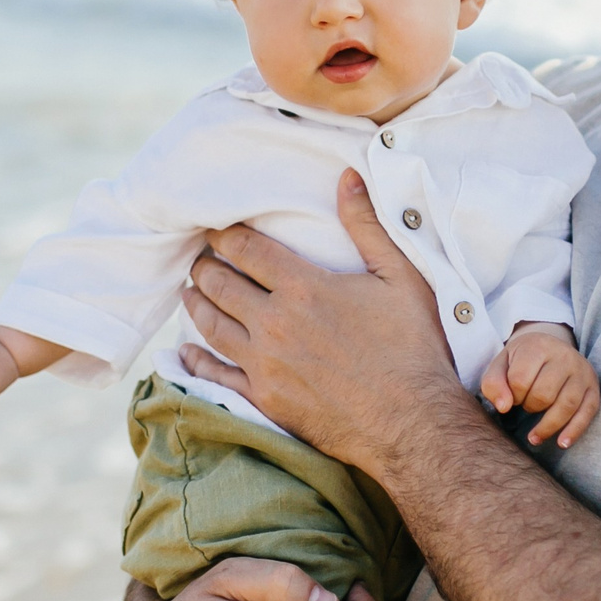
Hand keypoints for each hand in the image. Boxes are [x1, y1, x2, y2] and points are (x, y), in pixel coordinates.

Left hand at [176, 169, 465, 467]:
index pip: (246, 248)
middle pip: (219, 284)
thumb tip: (347, 176)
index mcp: (304, 287)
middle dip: (205, 266)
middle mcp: (274, 323)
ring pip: (210, 326)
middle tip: (201, 258)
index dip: (225, 234)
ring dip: (196, 304)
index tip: (216, 228)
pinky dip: (196, 361)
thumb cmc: (413, 348)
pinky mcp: (264, 399)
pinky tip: (187, 353)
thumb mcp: (401, 278)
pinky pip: (216, 376)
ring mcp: (264, 364)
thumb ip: (368, 226)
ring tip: (191, 292)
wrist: (412, 423)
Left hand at [480, 323, 599, 447]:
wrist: (551, 347)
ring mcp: (582, 372)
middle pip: (544, 395)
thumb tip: (503, 407)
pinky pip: (587, 413)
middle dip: (529, 407)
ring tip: (534, 437)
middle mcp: (564, 356)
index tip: (513, 396)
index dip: (512, 396)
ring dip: (547, 426)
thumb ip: (493, 383)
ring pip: (566, 406)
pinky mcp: (593, 388)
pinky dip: (574, 431)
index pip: (520, 380)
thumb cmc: (522, 360)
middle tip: (526, 405)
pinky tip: (561, 443)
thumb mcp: (501, 365)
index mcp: (538, 346)